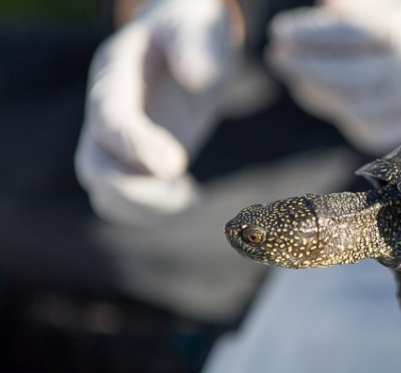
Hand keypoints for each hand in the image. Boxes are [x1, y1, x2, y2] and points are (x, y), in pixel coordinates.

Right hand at [75, 0, 240, 225]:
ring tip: (192, 196)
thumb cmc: (191, 29)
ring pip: (107, 194)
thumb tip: (197, 76)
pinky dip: (157, 213)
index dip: (138, 147)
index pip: (111, 120)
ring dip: (148, 210)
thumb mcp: (197, 24)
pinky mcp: (135, 163)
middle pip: (95, 167)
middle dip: (138, 192)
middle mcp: (105, 114)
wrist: (188, 40)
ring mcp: (116, 143)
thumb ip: (195, 43)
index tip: (178, 166)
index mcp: (114, 76)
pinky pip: (128, 203)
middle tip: (188, 193)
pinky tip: (193, 196)